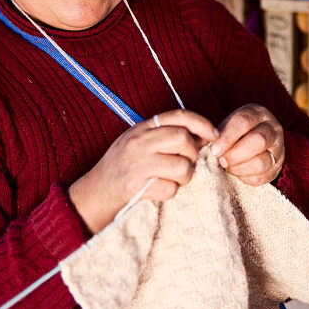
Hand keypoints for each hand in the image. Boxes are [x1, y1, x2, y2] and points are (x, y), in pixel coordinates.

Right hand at [68, 109, 217, 232]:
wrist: (95, 192)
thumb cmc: (124, 166)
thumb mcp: (140, 142)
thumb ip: (166, 135)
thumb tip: (203, 135)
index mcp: (142, 128)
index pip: (178, 116)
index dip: (201, 123)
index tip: (213, 134)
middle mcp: (138, 142)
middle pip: (183, 139)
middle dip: (192, 154)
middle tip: (186, 163)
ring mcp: (136, 164)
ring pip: (182, 167)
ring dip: (184, 177)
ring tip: (174, 179)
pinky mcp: (136, 186)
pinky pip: (170, 189)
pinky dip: (169, 192)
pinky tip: (158, 190)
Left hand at [211, 104, 284, 185]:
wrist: (253, 142)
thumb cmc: (237, 132)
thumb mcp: (228, 125)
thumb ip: (220, 134)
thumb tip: (214, 149)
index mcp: (259, 114)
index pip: (244, 122)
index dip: (228, 137)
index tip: (215, 150)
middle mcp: (273, 129)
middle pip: (259, 141)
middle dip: (236, 154)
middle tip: (222, 161)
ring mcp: (279, 149)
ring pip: (261, 162)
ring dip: (240, 168)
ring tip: (229, 167)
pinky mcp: (277, 167)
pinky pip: (262, 177)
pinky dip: (246, 178)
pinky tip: (238, 172)